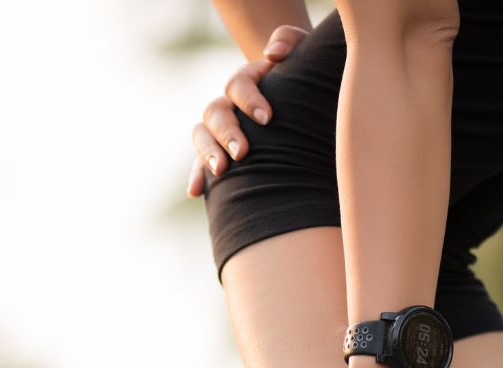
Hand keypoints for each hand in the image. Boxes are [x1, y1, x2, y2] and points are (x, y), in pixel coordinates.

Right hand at [187, 24, 309, 196]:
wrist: (304, 103)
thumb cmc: (306, 79)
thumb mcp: (304, 54)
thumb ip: (289, 40)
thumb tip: (273, 55)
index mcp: (248, 81)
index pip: (237, 85)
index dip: (249, 99)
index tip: (267, 118)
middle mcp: (230, 104)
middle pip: (215, 112)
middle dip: (227, 133)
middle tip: (242, 152)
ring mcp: (221, 129)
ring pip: (202, 135)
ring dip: (207, 152)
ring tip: (221, 170)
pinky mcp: (221, 152)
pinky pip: (201, 163)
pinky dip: (197, 176)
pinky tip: (196, 192)